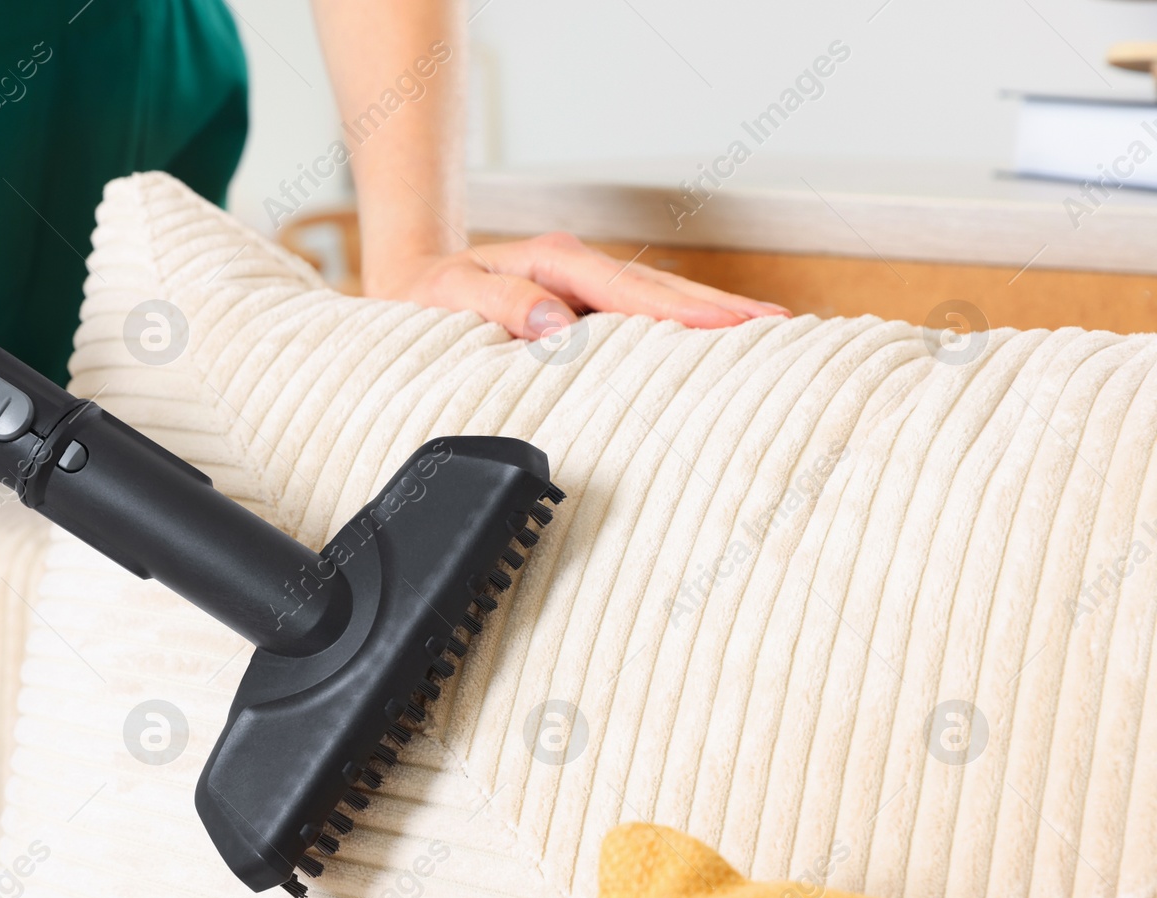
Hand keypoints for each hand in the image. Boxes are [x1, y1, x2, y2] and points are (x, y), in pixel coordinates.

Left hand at [371, 231, 790, 340]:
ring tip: (771, 330)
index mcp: (554, 262)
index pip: (631, 292)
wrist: (409, 282)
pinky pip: (645, 312)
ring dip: (714, 313)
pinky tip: (719, 339)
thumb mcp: (452, 297)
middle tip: (783, 328)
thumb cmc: (427, 296)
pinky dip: (685, 322)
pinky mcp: (587, 302)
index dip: (682, 312)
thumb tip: (558, 324)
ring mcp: (587, 284)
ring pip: (662, 297)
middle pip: (663, 289)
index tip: (731, 327)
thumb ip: (503, 304)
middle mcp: (578, 268)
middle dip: (722, 308)